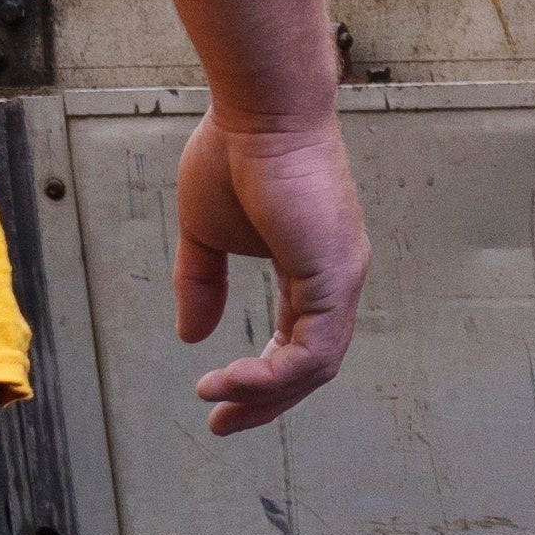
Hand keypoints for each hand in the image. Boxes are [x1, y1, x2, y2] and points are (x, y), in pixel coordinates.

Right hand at [176, 104, 367, 429]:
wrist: (257, 110)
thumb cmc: (235, 154)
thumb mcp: (205, 234)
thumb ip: (201, 284)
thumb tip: (192, 337)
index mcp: (312, 267)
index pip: (298, 341)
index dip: (261, 376)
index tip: (217, 396)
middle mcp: (337, 277)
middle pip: (311, 364)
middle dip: (265, 401)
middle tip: (222, 425)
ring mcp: (342, 277)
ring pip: (315, 367)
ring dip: (263, 394)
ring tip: (216, 402)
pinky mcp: (336, 275)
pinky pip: (313, 351)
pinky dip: (272, 376)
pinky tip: (231, 380)